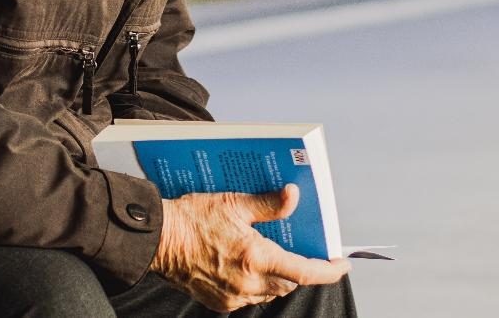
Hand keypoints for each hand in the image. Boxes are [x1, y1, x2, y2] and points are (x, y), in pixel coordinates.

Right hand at [150, 184, 350, 311]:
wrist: (157, 240)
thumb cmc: (191, 219)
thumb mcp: (232, 203)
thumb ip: (267, 204)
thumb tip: (293, 196)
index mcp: (255, 258)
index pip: (305, 272)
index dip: (328, 271)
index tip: (342, 264)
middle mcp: (247, 283)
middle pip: (289, 283)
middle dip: (298, 270)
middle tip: (299, 249)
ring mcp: (233, 296)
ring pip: (269, 292)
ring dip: (276, 277)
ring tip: (269, 254)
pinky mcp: (219, 302)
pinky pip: (248, 297)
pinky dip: (254, 283)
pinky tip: (245, 265)